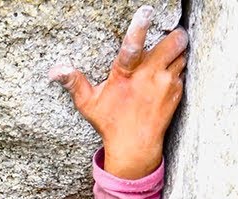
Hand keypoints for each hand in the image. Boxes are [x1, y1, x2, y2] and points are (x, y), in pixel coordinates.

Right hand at [50, 5, 188, 178]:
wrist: (136, 147)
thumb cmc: (111, 123)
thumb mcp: (89, 104)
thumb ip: (74, 82)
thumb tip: (54, 71)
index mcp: (125, 75)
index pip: (132, 46)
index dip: (139, 27)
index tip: (146, 12)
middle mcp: (149, 77)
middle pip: (172, 44)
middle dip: (174, 36)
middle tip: (171, 34)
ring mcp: (166, 84)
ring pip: (180, 55)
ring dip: (176, 53)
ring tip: (165, 59)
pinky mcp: (176, 93)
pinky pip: (182, 71)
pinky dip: (177, 70)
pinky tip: (166, 78)